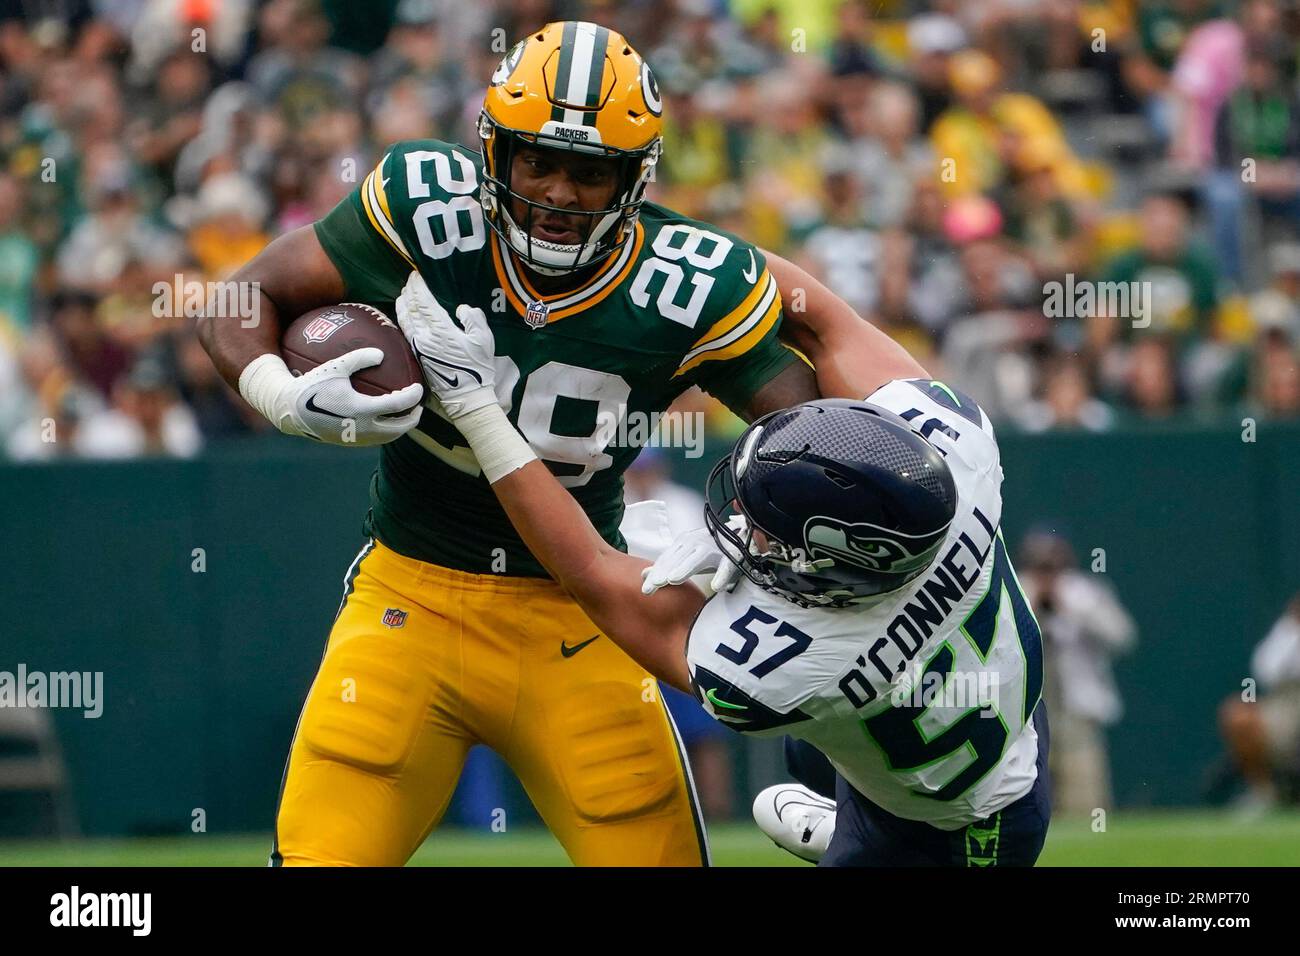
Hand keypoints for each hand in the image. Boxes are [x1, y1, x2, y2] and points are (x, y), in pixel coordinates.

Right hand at [243, 348, 423, 445]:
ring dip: (400, 427)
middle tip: (419, 406)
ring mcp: (357, 438)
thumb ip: (359, 358)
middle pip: (400, 428)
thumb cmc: (313, 385)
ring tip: (405, 415)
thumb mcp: (335, 367)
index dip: (413, 396)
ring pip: (388, 437)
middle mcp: (363, 428)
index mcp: (362, 409)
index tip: (419, 387)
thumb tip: (381, 353)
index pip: (398, 405)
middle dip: (413, 418)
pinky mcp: (350, 443)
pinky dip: (385, 430)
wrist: (291, 412)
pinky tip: (384, 419)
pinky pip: (375, 439)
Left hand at [395, 271, 497, 418]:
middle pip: (411, 308)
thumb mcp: (484, 340)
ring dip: (402, 304)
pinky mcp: (417, 355)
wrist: (466, 396)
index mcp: (442, 330)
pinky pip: (405, 331)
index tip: (416, 276)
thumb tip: (461, 308)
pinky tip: (404, 314)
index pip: (423, 302)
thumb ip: (473, 318)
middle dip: (409, 292)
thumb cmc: (478, 368)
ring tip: (403, 294)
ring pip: (404, 319)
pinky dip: (402, 318)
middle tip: (410, 281)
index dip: (418, 287)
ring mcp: (419, 347)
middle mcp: (425, 337)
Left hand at [640, 519, 744, 595]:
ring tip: (673, 580)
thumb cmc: (708, 550)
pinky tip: (716, 586)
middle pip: (677, 559)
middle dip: (663, 573)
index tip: (645, 589)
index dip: (655, 574)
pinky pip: (726, 566)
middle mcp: (696, 542)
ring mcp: (714, 548)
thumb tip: (644, 574)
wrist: (739, 535)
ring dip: (685, 568)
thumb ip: (667, 565)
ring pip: (698, 558)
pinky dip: (722, 575)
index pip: (666, 560)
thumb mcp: (686, 557)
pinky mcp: (732, 555)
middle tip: (652, 587)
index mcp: (683, 543)